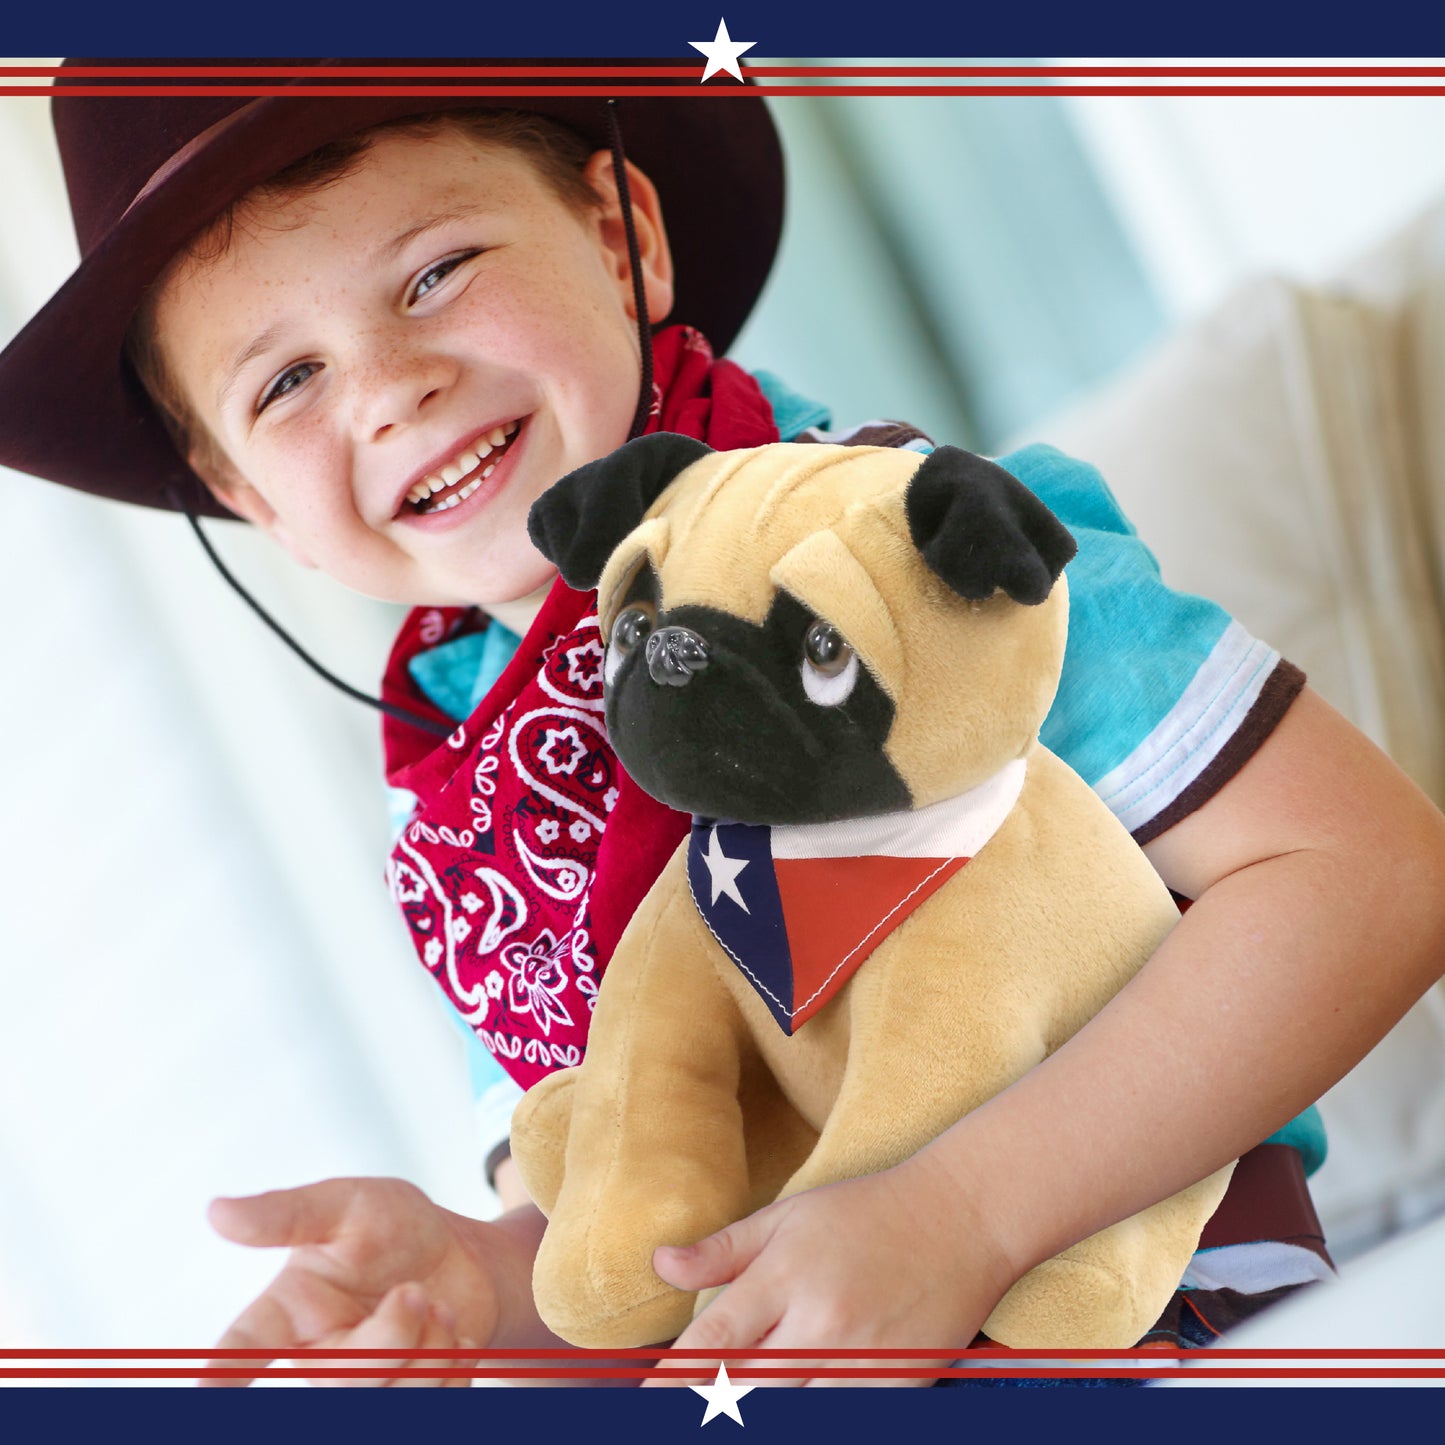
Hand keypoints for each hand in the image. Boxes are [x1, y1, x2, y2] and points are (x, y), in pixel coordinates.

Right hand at [202, 1176, 539, 1385]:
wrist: (462, 1256)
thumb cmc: (393, 1229)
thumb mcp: (348, 1204)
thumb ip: (288, 1213)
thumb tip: (218, 1211)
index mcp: (289, 1311)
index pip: (243, 1346)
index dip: (222, 1368)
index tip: (202, 1385)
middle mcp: (319, 1357)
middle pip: (342, 1381)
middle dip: (392, 1335)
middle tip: (413, 1290)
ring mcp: (364, 1386)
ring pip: (395, 1396)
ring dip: (431, 1345)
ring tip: (436, 1307)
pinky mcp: (409, 1399)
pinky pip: (437, 1401)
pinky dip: (456, 1362)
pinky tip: (453, 1332)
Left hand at [641, 1152, 1014, 1387]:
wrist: (961, 1219)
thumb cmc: (865, 1214)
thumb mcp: (787, 1217)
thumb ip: (722, 1249)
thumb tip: (660, 1264)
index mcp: (787, 1275)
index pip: (715, 1343)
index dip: (674, 1377)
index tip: (647, 1397)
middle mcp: (822, 1323)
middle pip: (748, 1392)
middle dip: (714, 1404)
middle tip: (688, 1407)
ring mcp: (864, 1362)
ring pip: (794, 1414)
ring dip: (765, 1411)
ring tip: (743, 1402)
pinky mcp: (900, 1389)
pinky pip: (846, 1417)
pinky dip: (820, 1413)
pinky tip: (802, 1398)